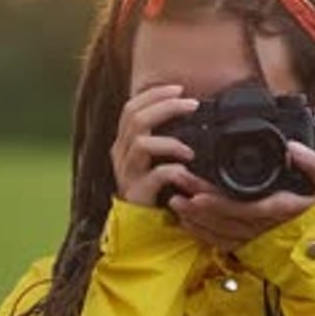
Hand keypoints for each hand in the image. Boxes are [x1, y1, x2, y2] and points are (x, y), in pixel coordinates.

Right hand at [110, 84, 214, 206]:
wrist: (145, 227)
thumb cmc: (157, 190)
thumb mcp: (158, 159)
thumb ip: (166, 138)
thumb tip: (190, 112)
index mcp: (125, 142)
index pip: (132, 107)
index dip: (154, 94)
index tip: (180, 88)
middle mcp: (122, 154)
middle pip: (136, 118)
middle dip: (166, 106)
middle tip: (192, 105)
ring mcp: (128, 174)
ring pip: (141, 142)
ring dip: (171, 140)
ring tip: (192, 147)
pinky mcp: (138, 193)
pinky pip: (155, 175)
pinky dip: (174, 170)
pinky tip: (188, 172)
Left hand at [168, 141, 314, 251]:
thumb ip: (314, 165)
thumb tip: (293, 148)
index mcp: (281, 210)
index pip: (242, 206)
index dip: (217, 201)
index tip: (196, 189)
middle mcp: (265, 229)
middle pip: (224, 218)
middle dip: (197, 204)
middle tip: (176, 184)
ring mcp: (257, 241)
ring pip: (219, 233)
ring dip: (195, 220)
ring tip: (174, 202)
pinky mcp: (252, 249)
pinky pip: (223, 244)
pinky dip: (203, 235)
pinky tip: (187, 222)